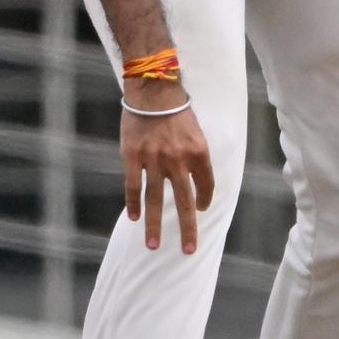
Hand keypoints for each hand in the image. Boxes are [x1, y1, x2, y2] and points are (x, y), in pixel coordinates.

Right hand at [121, 80, 214, 254]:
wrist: (152, 87)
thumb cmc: (175, 108)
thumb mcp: (195, 131)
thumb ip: (195, 156)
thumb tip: (195, 181)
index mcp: (199, 152)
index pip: (206, 186)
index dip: (204, 200)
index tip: (201, 210)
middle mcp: (178, 159)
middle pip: (185, 202)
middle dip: (188, 229)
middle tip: (189, 250)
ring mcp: (154, 159)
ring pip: (156, 200)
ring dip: (156, 226)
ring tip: (154, 246)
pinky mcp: (132, 156)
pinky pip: (133, 186)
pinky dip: (133, 204)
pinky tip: (133, 219)